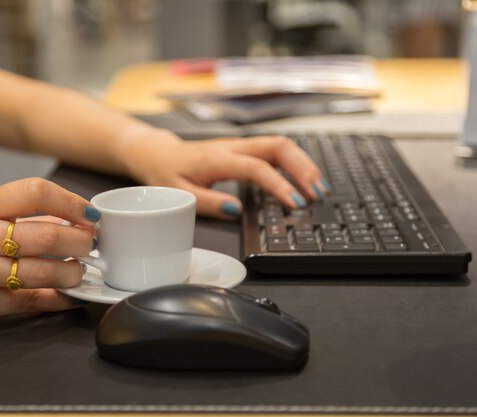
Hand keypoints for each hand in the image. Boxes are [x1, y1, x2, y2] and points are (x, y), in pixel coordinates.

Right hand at [0, 178, 97, 329]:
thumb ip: (19, 212)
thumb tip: (74, 218)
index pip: (34, 193)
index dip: (71, 203)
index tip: (90, 214)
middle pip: (46, 236)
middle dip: (81, 242)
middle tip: (90, 245)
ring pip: (43, 273)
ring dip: (73, 273)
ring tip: (78, 270)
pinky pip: (32, 302)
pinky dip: (60, 299)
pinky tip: (70, 295)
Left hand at [122, 131, 327, 218]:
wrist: (157, 153)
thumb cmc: (166, 173)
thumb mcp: (179, 194)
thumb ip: (208, 203)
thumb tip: (237, 210)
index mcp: (218, 159)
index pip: (257, 168)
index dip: (279, 185)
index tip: (295, 203)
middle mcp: (233, 147)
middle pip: (278, 146)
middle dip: (303, 168)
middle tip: (318, 194)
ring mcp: (240, 145)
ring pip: (280, 145)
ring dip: (302, 164)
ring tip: (318, 188)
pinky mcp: (243, 149)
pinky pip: (274, 150)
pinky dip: (293, 163)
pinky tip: (302, 180)